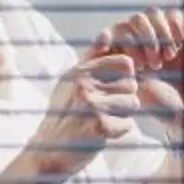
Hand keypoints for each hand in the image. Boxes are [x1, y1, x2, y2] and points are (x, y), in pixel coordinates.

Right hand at [26, 49, 141, 175]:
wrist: (49, 150)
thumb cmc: (65, 112)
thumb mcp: (72, 80)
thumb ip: (92, 57)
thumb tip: (108, 33)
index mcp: (80, 71)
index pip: (126, 64)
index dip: (125, 77)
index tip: (113, 88)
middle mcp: (84, 85)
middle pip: (132, 84)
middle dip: (123, 98)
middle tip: (103, 109)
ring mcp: (91, 106)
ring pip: (133, 103)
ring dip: (122, 114)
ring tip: (101, 119)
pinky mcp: (100, 128)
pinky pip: (129, 124)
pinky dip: (119, 131)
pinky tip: (100, 133)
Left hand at [90, 8, 183, 139]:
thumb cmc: (160, 108)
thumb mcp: (129, 95)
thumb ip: (112, 78)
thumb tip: (90, 64)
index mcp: (129, 51)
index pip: (115, 30)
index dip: (114, 38)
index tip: (116, 57)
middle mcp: (145, 40)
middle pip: (133, 19)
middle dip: (139, 40)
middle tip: (148, 66)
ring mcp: (165, 36)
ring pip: (152, 13)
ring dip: (156, 35)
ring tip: (162, 60)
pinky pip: (174, 16)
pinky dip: (172, 30)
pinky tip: (174, 52)